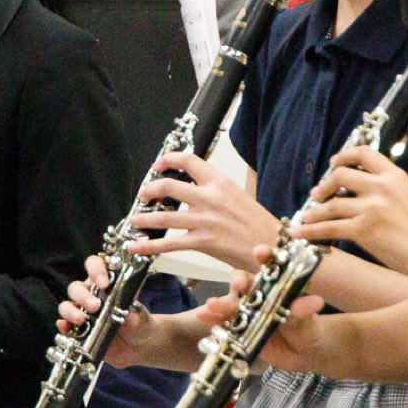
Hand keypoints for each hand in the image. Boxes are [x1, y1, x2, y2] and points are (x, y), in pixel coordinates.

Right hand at [58, 255, 152, 368]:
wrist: (137, 346)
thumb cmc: (138, 324)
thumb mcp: (140, 317)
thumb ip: (134, 313)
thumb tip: (126, 312)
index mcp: (106, 283)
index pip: (95, 266)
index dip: (96, 270)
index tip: (104, 283)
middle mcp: (91, 295)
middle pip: (76, 287)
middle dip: (83, 295)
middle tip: (95, 306)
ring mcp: (82, 312)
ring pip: (66, 305)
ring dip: (71, 311)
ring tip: (82, 319)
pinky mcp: (77, 330)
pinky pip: (64, 325)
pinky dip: (63, 326)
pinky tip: (66, 327)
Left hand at [125, 151, 282, 271]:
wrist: (273, 245)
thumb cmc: (259, 224)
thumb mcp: (238, 195)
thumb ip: (216, 190)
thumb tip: (196, 187)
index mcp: (220, 182)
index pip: (188, 160)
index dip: (168, 159)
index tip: (158, 165)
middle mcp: (210, 198)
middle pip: (168, 186)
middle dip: (150, 190)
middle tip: (143, 195)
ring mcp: (205, 220)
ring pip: (164, 217)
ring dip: (144, 219)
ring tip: (135, 221)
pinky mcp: (203, 242)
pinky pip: (168, 245)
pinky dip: (148, 246)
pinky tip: (136, 247)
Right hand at [193, 252, 329, 373]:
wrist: (301, 354)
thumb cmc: (308, 330)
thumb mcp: (306, 321)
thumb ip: (303, 312)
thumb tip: (314, 302)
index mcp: (278, 285)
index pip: (271, 266)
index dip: (264, 257)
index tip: (260, 252)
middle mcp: (260, 294)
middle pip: (245, 283)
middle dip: (239, 281)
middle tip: (239, 285)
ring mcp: (247, 311)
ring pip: (231, 303)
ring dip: (221, 302)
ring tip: (213, 305)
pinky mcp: (238, 328)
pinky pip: (223, 322)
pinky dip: (213, 319)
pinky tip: (204, 317)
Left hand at [293, 147, 407, 273]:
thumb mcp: (407, 195)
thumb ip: (385, 187)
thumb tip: (356, 189)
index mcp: (394, 175)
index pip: (364, 153)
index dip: (344, 156)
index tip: (334, 163)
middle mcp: (382, 186)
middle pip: (341, 175)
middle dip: (324, 185)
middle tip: (316, 194)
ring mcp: (372, 207)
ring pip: (331, 204)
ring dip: (313, 212)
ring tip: (305, 218)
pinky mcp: (364, 229)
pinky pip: (329, 228)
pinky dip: (311, 231)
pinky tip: (301, 233)